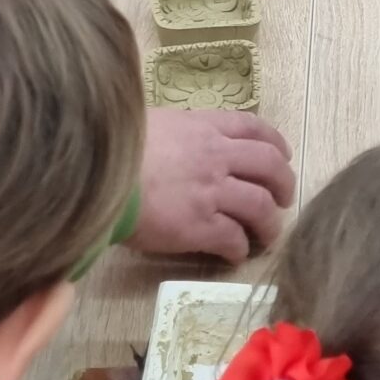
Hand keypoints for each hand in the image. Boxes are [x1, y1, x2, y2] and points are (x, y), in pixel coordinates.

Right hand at [129, 108, 294, 262]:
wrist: (95, 172)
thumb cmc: (113, 145)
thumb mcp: (153, 123)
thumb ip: (180, 132)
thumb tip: (186, 142)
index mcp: (205, 126)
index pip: (255, 128)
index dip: (275, 144)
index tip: (282, 157)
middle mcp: (216, 156)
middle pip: (270, 166)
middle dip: (283, 184)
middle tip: (283, 199)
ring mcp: (211, 192)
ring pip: (261, 207)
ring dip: (270, 224)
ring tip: (267, 235)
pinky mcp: (199, 226)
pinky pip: (233, 239)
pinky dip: (239, 249)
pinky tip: (234, 255)